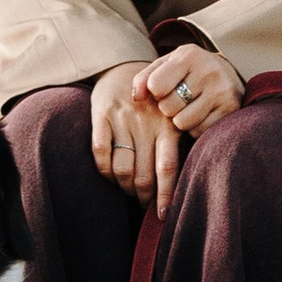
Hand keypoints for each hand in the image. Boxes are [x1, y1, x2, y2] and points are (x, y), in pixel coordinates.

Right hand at [90, 62, 182, 208]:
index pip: (168, 167)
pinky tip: (110, 175)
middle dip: (142, 197)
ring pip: (122, 169)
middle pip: (143, 175)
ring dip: (123, 187)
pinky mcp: (101, 115)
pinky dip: (104, 171)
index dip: (165, 195)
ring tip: (127, 190)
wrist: (121, 66)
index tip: (163, 216)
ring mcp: (122, 119)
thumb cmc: (150, 102)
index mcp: (167, 126)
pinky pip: (100, 153)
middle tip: (143, 203)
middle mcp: (146, 123)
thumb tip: (181, 185)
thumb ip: (173, 144)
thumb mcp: (169, 117)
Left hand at [140, 41, 244, 137]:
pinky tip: (203, 113)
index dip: (155, 91)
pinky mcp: (231, 109)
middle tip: (179, 99)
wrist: (227, 72)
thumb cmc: (188, 71)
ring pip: (183, 123)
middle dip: (168, 108)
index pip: (156, 85)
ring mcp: (222, 90)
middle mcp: (208, 70)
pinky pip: (199, 131)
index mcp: (189, 55)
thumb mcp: (167, 65)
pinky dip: (196, 127)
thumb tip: (136, 98)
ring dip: (181, 120)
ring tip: (190, 106)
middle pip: (168, 107)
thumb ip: (145, 78)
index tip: (164, 88)